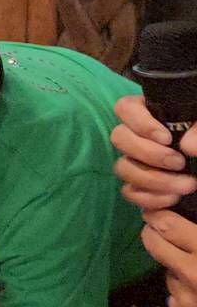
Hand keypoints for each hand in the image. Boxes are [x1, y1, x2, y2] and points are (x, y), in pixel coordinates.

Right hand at [111, 94, 196, 209]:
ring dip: (152, 179)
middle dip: (148, 154)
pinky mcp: (140, 186)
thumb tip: (187, 146)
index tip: (167, 139)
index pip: (126, 108)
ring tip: (186, 186)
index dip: (140, 123)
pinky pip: (130, 192)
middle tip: (179, 163)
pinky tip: (174, 199)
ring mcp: (136, 161)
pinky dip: (149, 198)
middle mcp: (137, 136)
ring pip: (122, 167)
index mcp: (151, 113)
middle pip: (119, 138)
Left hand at [142, 211, 196, 306]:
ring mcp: (187, 302)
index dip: (159, 215)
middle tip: (160, 231)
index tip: (157, 212)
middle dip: (155, 235)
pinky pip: (177, 301)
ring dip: (177, 270)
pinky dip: (187, 297)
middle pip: (154, 244)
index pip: (166, 224)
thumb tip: (194, 224)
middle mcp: (193, 276)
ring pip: (169, 274)